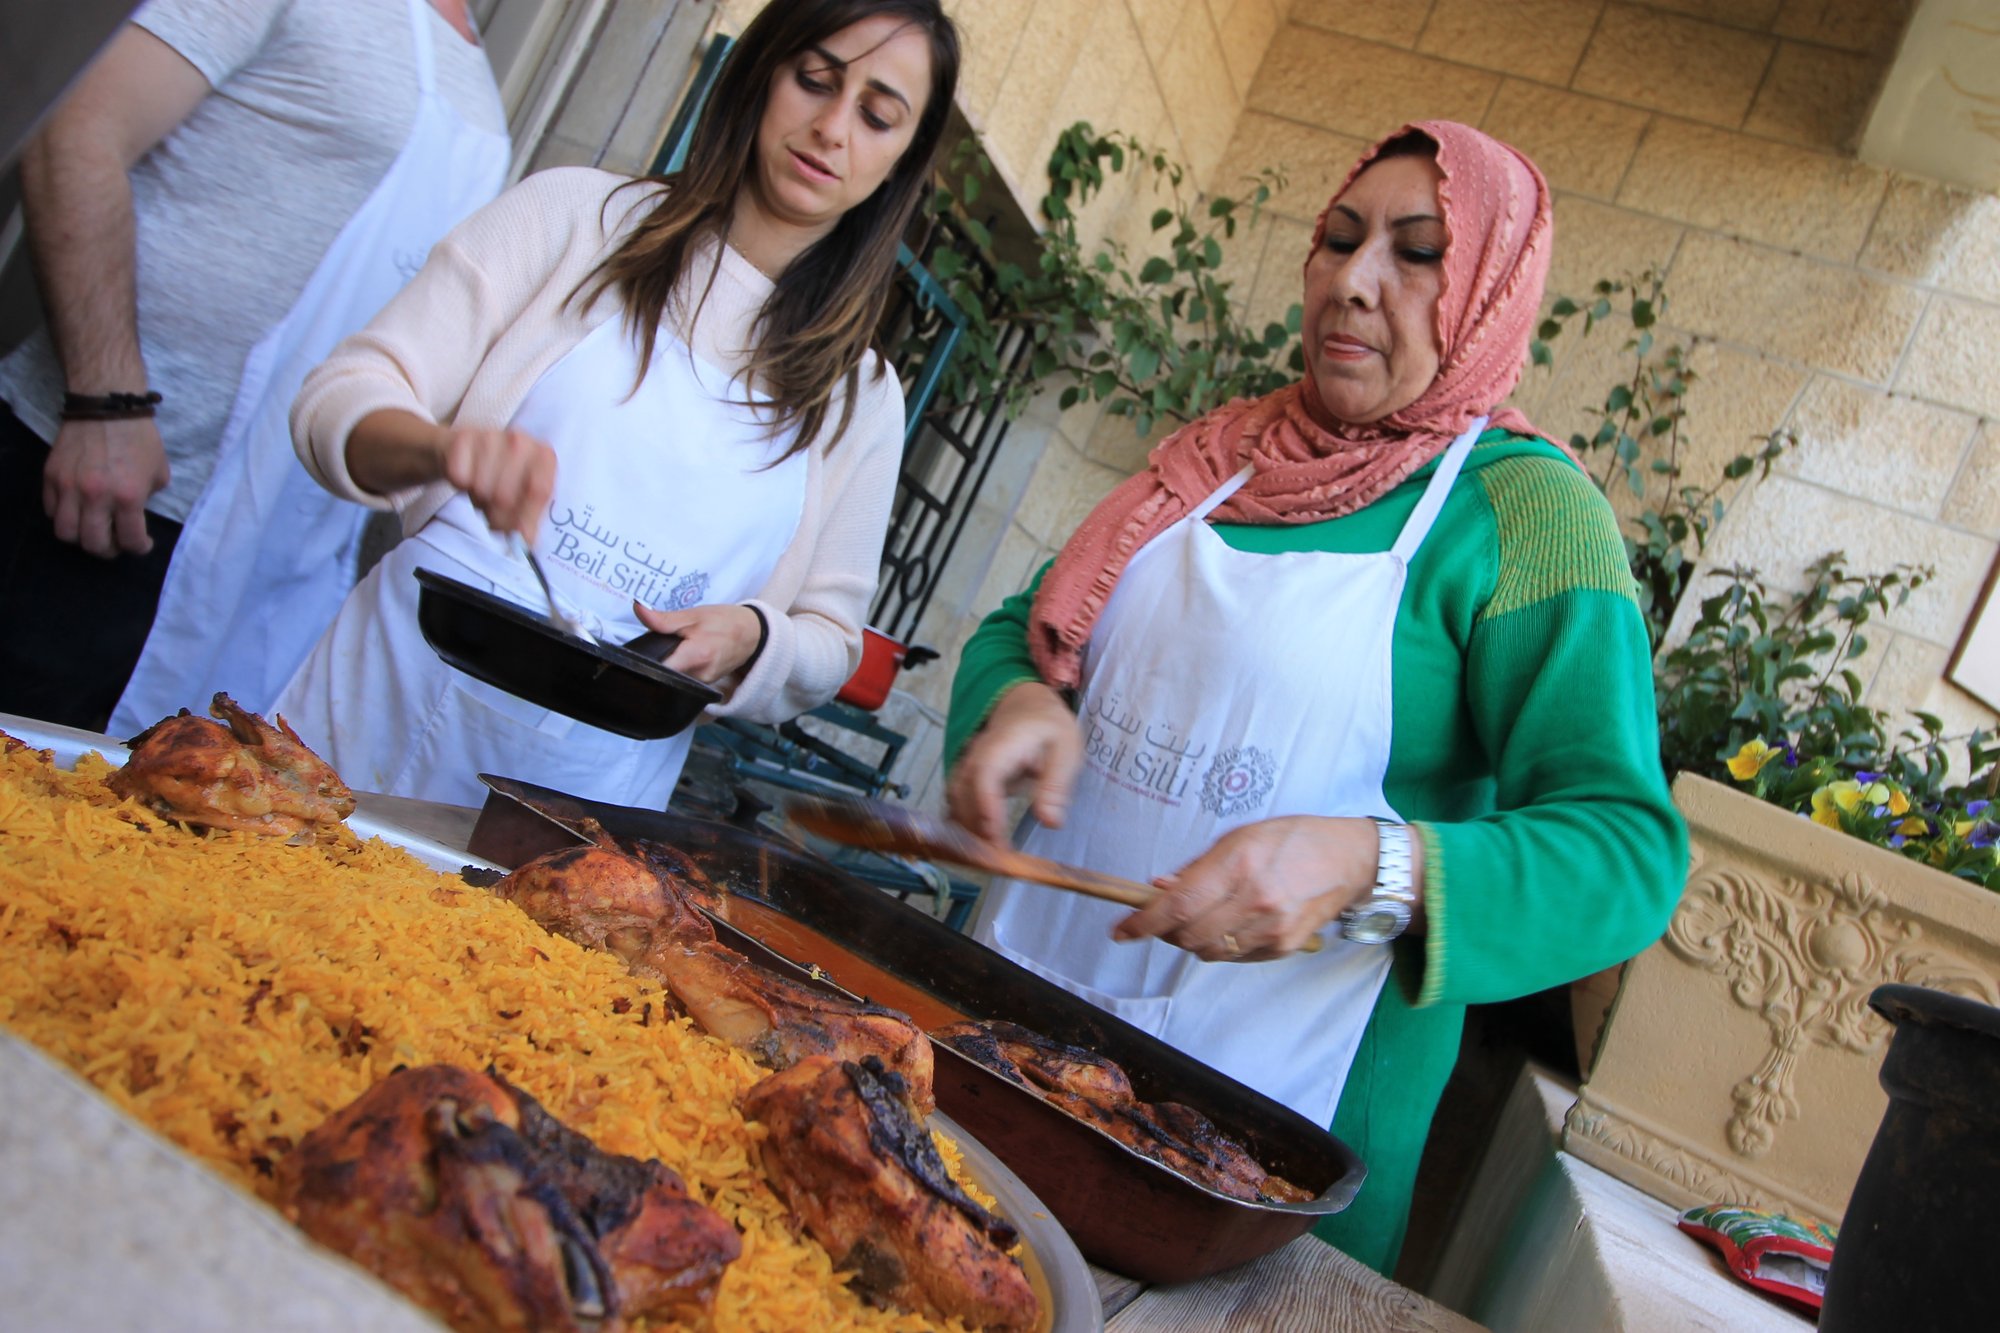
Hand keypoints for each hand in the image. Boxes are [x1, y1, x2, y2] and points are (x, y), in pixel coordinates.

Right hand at [42, 416, 169, 556]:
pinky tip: (76, 510)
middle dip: (107, 550)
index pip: (129, 540)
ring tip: (92, 530)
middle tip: (114, 543)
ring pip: (65, 532)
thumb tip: (136, 516)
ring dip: (80, 537)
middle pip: (92, 544)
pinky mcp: (51, 475)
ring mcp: (69, 486)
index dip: (138, 548)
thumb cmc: (139, 437)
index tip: (141, 544)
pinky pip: (50, 510)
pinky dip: (63, 516)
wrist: (107, 406)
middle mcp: (95, 496)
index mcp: (128, 496)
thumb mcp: (159, 472)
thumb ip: (147, 499)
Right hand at [436, 425, 556, 541]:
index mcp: (544, 455)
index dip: (525, 518)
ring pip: (482, 488)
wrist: (464, 450)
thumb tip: (526, 543)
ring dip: (479, 500)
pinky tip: (468, 477)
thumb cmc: (500, 477)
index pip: (539, 491)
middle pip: (507, 495)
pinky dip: (461, 485)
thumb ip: (528, 520)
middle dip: (498, 515)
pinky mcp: (463, 438)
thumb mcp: (522, 498)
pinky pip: (460, 478)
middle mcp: (521, 441)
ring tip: (483, 492)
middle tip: (495, 515)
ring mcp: (492, 436)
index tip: (517, 534)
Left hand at [634, 602, 762, 684]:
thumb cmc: (725, 622)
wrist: (753, 634)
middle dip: (656, 661)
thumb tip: (637, 609)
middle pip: (664, 675)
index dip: (644, 664)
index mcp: (696, 656)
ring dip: (668, 665)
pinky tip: (681, 657)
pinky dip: (678, 668)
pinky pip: (683, 678)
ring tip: (670, 650)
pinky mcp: (705, 685)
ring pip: (673, 678)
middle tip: (655, 646)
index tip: (635, 655)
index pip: (660, 669)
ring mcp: (703, 683)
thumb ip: (664, 619)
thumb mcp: (694, 615)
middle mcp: (700, 675)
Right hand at [947, 681, 1082, 842]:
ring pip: (954, 800)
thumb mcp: (1066, 750)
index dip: (987, 812)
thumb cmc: (1049, 728)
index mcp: (1001, 745)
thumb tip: (1050, 822)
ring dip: (967, 829)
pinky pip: (955, 801)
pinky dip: (962, 823)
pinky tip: (976, 845)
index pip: (985, 778)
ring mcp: (967, 765)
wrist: (1027, 705)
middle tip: (996, 861)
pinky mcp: (965, 776)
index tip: (999, 843)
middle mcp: (976, 755)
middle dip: (976, 830)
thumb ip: (1056, 786)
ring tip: (987, 857)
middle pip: (963, 794)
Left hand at [1112, 816, 1407, 961]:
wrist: (1349, 860)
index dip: (1142, 923)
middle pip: (1187, 935)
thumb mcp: (1238, 837)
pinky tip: (1232, 924)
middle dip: (1166, 931)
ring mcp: (1271, 928)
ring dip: (1192, 940)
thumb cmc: (1291, 839)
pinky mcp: (1284, 946)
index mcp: (1237, 864)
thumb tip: (1157, 890)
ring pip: (1208, 952)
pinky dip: (1222, 946)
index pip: (1177, 906)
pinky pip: (1235, 957)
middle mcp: (1254, 900)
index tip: (1121, 931)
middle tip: (1165, 918)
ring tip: (1203, 917)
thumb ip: (1196, 867)